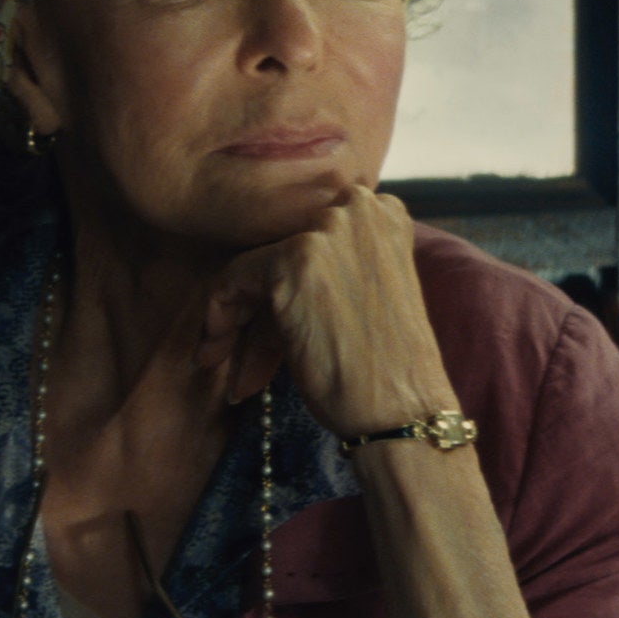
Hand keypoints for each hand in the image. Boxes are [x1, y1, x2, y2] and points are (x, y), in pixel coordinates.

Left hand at [194, 186, 456, 437]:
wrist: (403, 410)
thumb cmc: (391, 367)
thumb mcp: (370, 295)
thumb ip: (332, 269)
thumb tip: (270, 276)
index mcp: (384, 213)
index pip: (312, 237)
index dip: (287, 285)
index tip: (273, 328)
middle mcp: (360, 207)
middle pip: (282, 251)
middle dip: (261, 307)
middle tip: (247, 356)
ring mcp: (328, 229)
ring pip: (255, 265)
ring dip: (238, 320)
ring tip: (226, 364)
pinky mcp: (295, 258)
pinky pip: (234, 279)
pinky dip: (220, 317)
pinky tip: (215, 355)